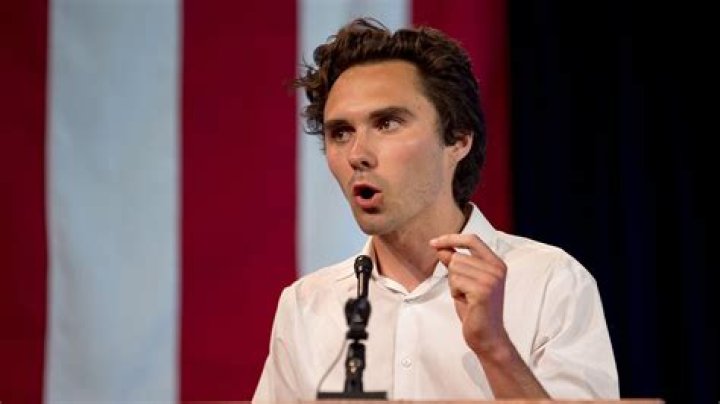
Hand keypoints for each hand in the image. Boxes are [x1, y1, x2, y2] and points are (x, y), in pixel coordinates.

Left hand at [430, 234, 508, 355]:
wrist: (488, 337)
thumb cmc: (476, 310)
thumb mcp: (464, 282)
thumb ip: (456, 263)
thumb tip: (441, 248)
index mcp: (496, 263)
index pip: (472, 240)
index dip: (451, 238)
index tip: (433, 242)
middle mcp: (496, 268)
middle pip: (457, 257)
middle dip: (453, 274)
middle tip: (465, 292)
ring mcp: (491, 279)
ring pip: (454, 268)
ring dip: (454, 285)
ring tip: (467, 298)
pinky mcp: (483, 290)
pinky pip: (455, 281)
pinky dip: (455, 292)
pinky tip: (466, 303)